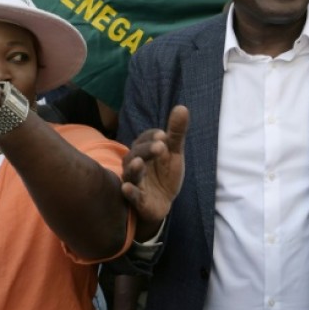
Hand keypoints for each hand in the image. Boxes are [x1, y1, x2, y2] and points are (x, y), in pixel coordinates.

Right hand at [122, 105, 188, 239]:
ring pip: (131, 174)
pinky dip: (129, 192)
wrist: (163, 201)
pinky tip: (126, 188)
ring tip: (138, 162)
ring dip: (134, 168)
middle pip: (136, 154)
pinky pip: (131, 196)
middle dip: (147, 150)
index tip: (164, 134)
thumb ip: (176, 133)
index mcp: (144, 150)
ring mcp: (136, 182)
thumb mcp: (174, 153)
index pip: (145, 139)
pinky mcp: (138, 200)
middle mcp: (135, 164)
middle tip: (161, 146)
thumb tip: (182, 107)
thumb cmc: (165, 173)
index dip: (153, 137)